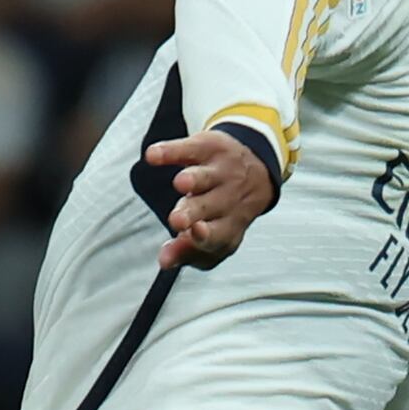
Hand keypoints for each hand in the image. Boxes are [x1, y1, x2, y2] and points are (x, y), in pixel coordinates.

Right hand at [141, 125, 280, 268]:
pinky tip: (153, 155)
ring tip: (181, 183)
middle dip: (192, 213)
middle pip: (208, 207)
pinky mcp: (208, 148)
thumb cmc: (224, 211)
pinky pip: (189, 148)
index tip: (192, 234)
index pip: (217, 235)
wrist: (255, 171)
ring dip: (194, 180)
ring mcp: (218, 171)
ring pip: (205, 177)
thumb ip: (185, 251)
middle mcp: (226, 199)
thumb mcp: (211, 236)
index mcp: (228, 225)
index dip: (204, 237)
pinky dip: (170, 151)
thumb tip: (163, 261)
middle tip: (177, 219)